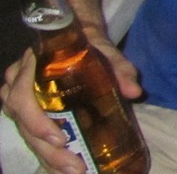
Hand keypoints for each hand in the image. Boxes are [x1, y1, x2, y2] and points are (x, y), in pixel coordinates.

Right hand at [2, 36, 140, 173]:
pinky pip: (32, 136)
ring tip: (73, 170)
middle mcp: (18, 85)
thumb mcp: (104, 50)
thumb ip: (119, 67)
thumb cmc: (89, 45)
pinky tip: (63, 168)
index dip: (36, 122)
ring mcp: (21, 100)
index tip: (60, 138)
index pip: (21, 97)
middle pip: (23, 123)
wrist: (80, 38)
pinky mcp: (30, 113)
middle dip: (47, 150)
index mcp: (31, 67)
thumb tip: (135, 91)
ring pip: (26, 134)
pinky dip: (47, 154)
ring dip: (48, 157)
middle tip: (74, 165)